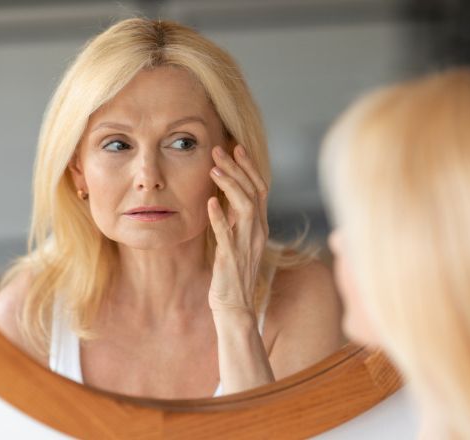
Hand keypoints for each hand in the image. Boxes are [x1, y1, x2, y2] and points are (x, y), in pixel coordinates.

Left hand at [207, 144, 268, 314]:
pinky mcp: (231, 259)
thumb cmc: (232, 274)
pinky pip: (227, 234)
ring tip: (214, 169)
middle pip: (253, 192)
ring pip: (244, 207)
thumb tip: (224, 197)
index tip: (235, 148)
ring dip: (229, 186)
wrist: (235, 307)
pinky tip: (210, 202)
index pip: (259, 189)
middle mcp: (257, 232)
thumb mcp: (236, 241)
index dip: (248, 167)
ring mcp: (246, 245)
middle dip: (237, 168)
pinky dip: (219, 217)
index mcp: (259, 227)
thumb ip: (235, 220)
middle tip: (219, 149)